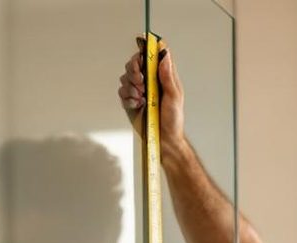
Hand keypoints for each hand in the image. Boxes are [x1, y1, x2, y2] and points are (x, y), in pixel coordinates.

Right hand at [117, 37, 186, 155]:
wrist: (163, 139)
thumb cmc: (173, 119)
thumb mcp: (174, 97)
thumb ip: (168, 76)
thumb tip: (165, 55)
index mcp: (162, 76)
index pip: (152, 55)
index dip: (146, 49)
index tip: (142, 50)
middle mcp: (149, 80)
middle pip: (134, 63)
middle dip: (135, 70)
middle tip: (141, 82)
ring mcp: (138, 90)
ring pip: (126, 77)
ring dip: (132, 86)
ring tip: (142, 98)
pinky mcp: (130, 101)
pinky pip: (122, 92)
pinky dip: (128, 98)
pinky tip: (137, 105)